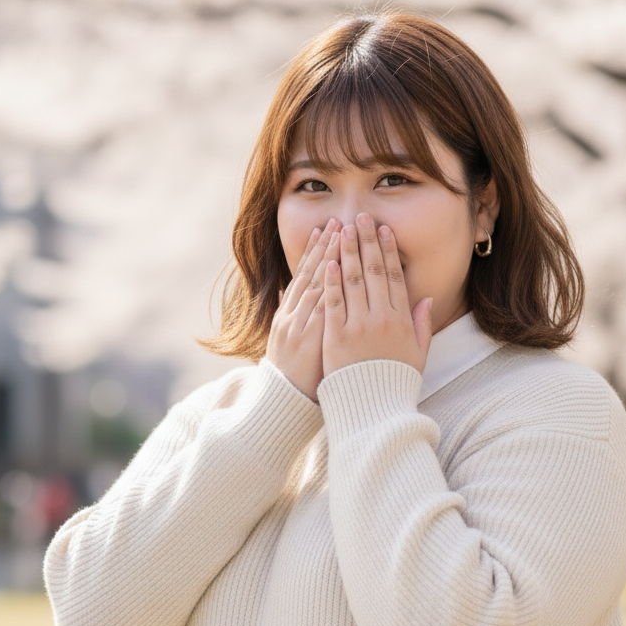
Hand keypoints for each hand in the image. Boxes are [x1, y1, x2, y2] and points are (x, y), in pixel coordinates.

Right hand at [266, 218, 341, 401]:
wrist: (284, 405)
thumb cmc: (295, 378)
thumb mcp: (288, 342)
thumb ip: (294, 315)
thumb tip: (295, 291)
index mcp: (289, 315)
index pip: (305, 276)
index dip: (316, 251)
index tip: (327, 228)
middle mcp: (292, 317)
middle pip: (312, 274)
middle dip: (326, 246)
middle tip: (339, 220)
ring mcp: (299, 327)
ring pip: (317, 285)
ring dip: (330, 258)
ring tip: (341, 234)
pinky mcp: (311, 341)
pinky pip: (322, 310)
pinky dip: (329, 288)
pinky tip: (337, 269)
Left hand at [322, 214, 431, 377]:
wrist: (374, 409)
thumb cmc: (395, 383)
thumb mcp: (418, 355)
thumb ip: (422, 325)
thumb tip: (426, 299)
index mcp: (402, 320)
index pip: (394, 277)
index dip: (387, 251)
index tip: (382, 230)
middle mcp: (382, 318)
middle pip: (373, 271)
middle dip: (366, 241)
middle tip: (360, 218)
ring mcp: (358, 326)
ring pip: (352, 281)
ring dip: (346, 252)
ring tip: (341, 229)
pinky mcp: (336, 336)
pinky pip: (333, 302)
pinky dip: (331, 280)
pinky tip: (328, 261)